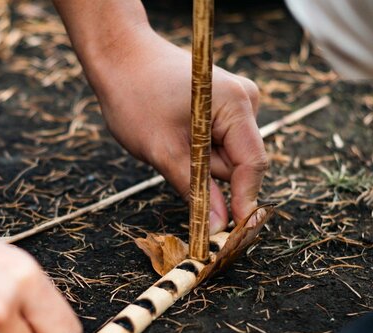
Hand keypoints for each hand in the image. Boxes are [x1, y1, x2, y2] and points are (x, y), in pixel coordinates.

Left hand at [88, 30, 267, 229]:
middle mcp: (245, 100)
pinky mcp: (224, 106)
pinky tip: (174, 134)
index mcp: (236, 104)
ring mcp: (236, 102)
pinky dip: (198, 151)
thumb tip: (218, 227)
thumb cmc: (135, 97)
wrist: (120, 57)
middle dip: (210, 176)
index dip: (243, 202)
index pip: (252, 164)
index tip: (232, 235)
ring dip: (200, 162)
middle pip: (239, 163)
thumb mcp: (163, 151)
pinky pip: (218, 144)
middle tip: (173, 165)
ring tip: (167, 140)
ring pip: (226, 157)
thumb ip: (196, 190)